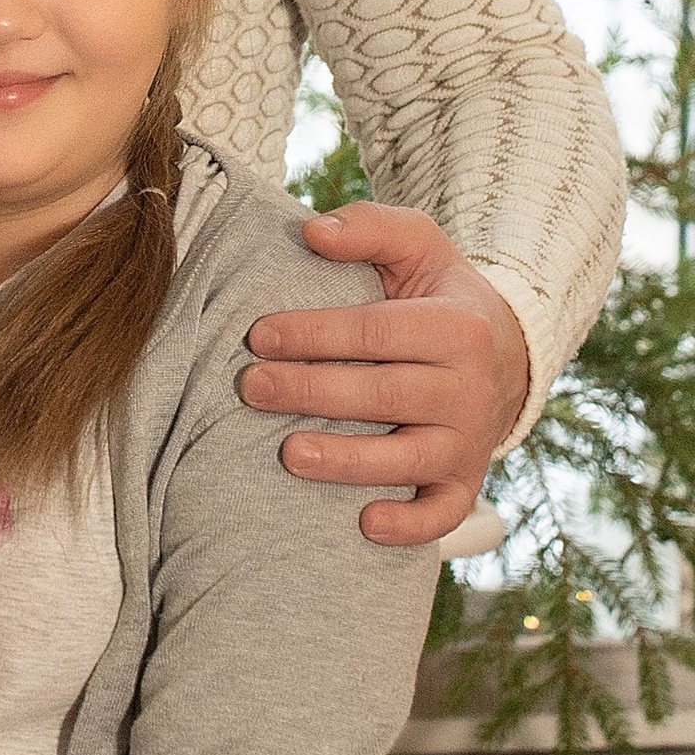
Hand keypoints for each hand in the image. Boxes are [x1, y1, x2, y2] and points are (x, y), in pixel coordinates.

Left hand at [241, 200, 530, 546]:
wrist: (504, 351)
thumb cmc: (437, 293)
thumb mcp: (416, 243)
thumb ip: (368, 227)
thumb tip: (313, 232)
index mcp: (458, 327)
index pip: (377, 332)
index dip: (314, 334)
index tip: (257, 336)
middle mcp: (470, 389)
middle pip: (386, 393)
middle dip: (313, 391)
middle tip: (250, 387)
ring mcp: (470, 441)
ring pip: (411, 458)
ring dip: (350, 461)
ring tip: (289, 455)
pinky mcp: (465, 482)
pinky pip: (444, 512)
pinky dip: (411, 526)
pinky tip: (364, 523)